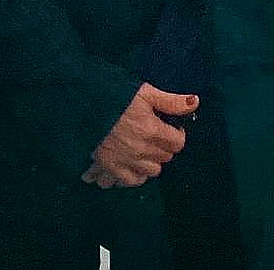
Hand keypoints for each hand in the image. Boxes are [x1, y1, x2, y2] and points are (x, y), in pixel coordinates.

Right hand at [82, 82, 196, 188]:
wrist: (79, 102)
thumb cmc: (112, 93)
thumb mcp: (143, 91)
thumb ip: (169, 100)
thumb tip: (195, 102)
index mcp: (151, 130)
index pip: (178, 142)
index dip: (176, 134)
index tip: (167, 126)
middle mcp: (142, 151)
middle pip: (165, 157)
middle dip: (162, 146)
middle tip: (152, 134)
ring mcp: (125, 161)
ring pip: (151, 172)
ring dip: (149, 162)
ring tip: (140, 149)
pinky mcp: (109, 167)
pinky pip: (130, 181)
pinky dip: (132, 175)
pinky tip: (129, 164)